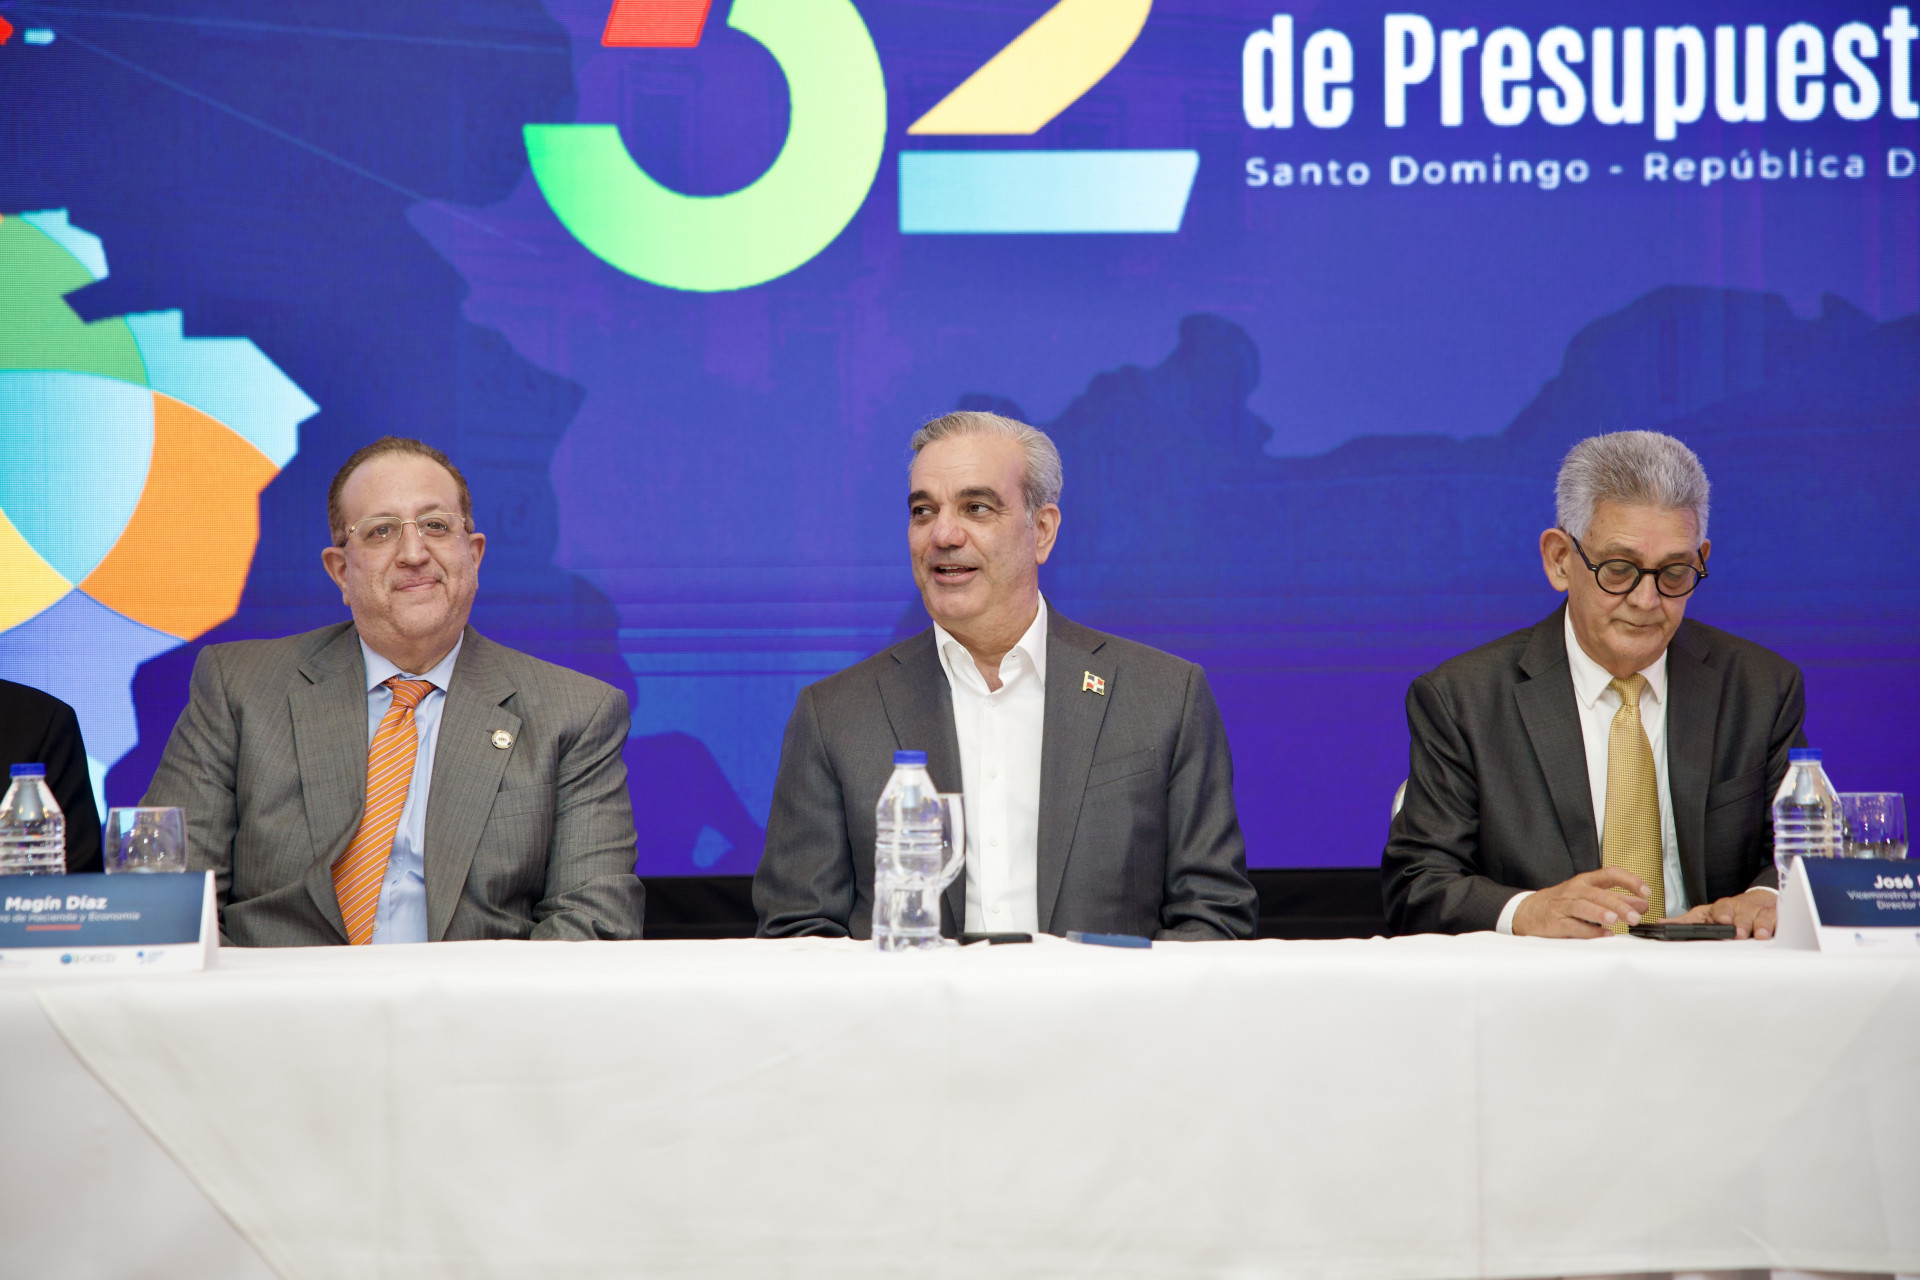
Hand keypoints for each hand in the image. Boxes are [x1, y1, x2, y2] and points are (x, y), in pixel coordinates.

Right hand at [1510, 868, 1650, 937]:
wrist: (1528, 911)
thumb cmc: (1562, 903)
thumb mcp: (1588, 896)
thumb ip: (1615, 899)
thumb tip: (1641, 904)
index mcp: (1585, 880)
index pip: (1611, 874)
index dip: (1630, 881)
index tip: (1646, 893)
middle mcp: (1575, 890)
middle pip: (1598, 893)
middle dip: (1619, 904)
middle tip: (1636, 916)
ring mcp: (1563, 905)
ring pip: (1584, 907)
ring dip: (1601, 913)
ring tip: (1616, 921)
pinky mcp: (1555, 922)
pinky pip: (1574, 926)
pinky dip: (1589, 931)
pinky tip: (1603, 934)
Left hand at [1668, 888, 1776, 939]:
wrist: (1758, 900)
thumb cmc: (1729, 912)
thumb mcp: (1706, 915)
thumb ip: (1686, 921)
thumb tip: (1662, 924)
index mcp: (1723, 907)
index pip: (1722, 908)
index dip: (1722, 914)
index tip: (1721, 920)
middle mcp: (1742, 908)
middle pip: (1742, 913)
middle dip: (1741, 922)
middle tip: (1739, 932)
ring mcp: (1759, 912)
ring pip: (1761, 917)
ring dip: (1760, 926)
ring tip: (1760, 935)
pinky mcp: (1776, 917)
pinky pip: (1779, 920)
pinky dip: (1779, 926)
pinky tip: (1778, 933)